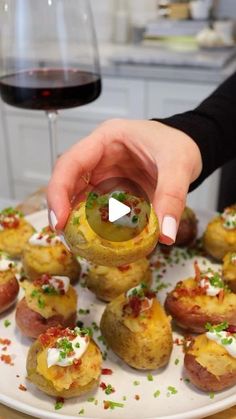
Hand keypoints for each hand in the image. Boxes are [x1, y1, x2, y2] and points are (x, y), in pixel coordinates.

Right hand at [47, 119, 201, 244]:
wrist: (190, 147)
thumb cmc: (180, 144)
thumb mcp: (179, 164)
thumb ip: (172, 196)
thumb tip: (165, 234)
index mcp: (107, 139)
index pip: (70, 162)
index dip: (59, 190)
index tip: (60, 219)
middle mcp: (99, 157)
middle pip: (68, 182)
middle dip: (63, 210)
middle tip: (67, 237)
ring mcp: (105, 174)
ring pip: (80, 198)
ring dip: (78, 221)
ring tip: (80, 244)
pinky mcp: (113, 190)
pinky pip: (99, 209)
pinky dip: (98, 225)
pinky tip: (100, 241)